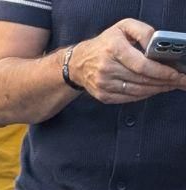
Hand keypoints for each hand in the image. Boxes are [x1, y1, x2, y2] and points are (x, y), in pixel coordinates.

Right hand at [69, 19, 185, 102]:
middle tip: (180, 81)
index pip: (142, 65)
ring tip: (170, 86)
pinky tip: (154, 90)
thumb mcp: (123, 27)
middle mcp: (106, 69)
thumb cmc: (104, 44)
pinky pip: (128, 98)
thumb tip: (156, 45)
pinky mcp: (103, 96)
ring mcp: (104, 85)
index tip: (175, 74)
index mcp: (113, 49)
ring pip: (137, 91)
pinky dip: (144, 95)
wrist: (78, 63)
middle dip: (164, 81)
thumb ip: (143, 31)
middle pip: (142, 79)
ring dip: (157, 89)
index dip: (161, 71)